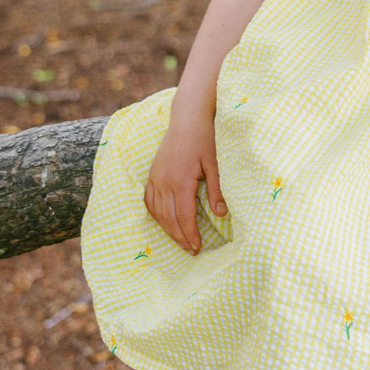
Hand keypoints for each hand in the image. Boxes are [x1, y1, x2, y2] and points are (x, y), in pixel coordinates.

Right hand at [145, 111, 226, 254]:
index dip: (190, 234)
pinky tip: (164, 223)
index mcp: (181, 180)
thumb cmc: (204, 140)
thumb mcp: (214, 164)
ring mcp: (155, 178)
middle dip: (180, 237)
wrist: (186, 120)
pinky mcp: (152, 174)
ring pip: (157, 212)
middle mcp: (164, 181)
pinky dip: (156, 215)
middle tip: (191, 250)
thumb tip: (221, 214)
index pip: (184, 216)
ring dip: (168, 230)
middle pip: (169, 218)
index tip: (198, 247)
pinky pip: (149, 201)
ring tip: (180, 241)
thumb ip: (216, 190)